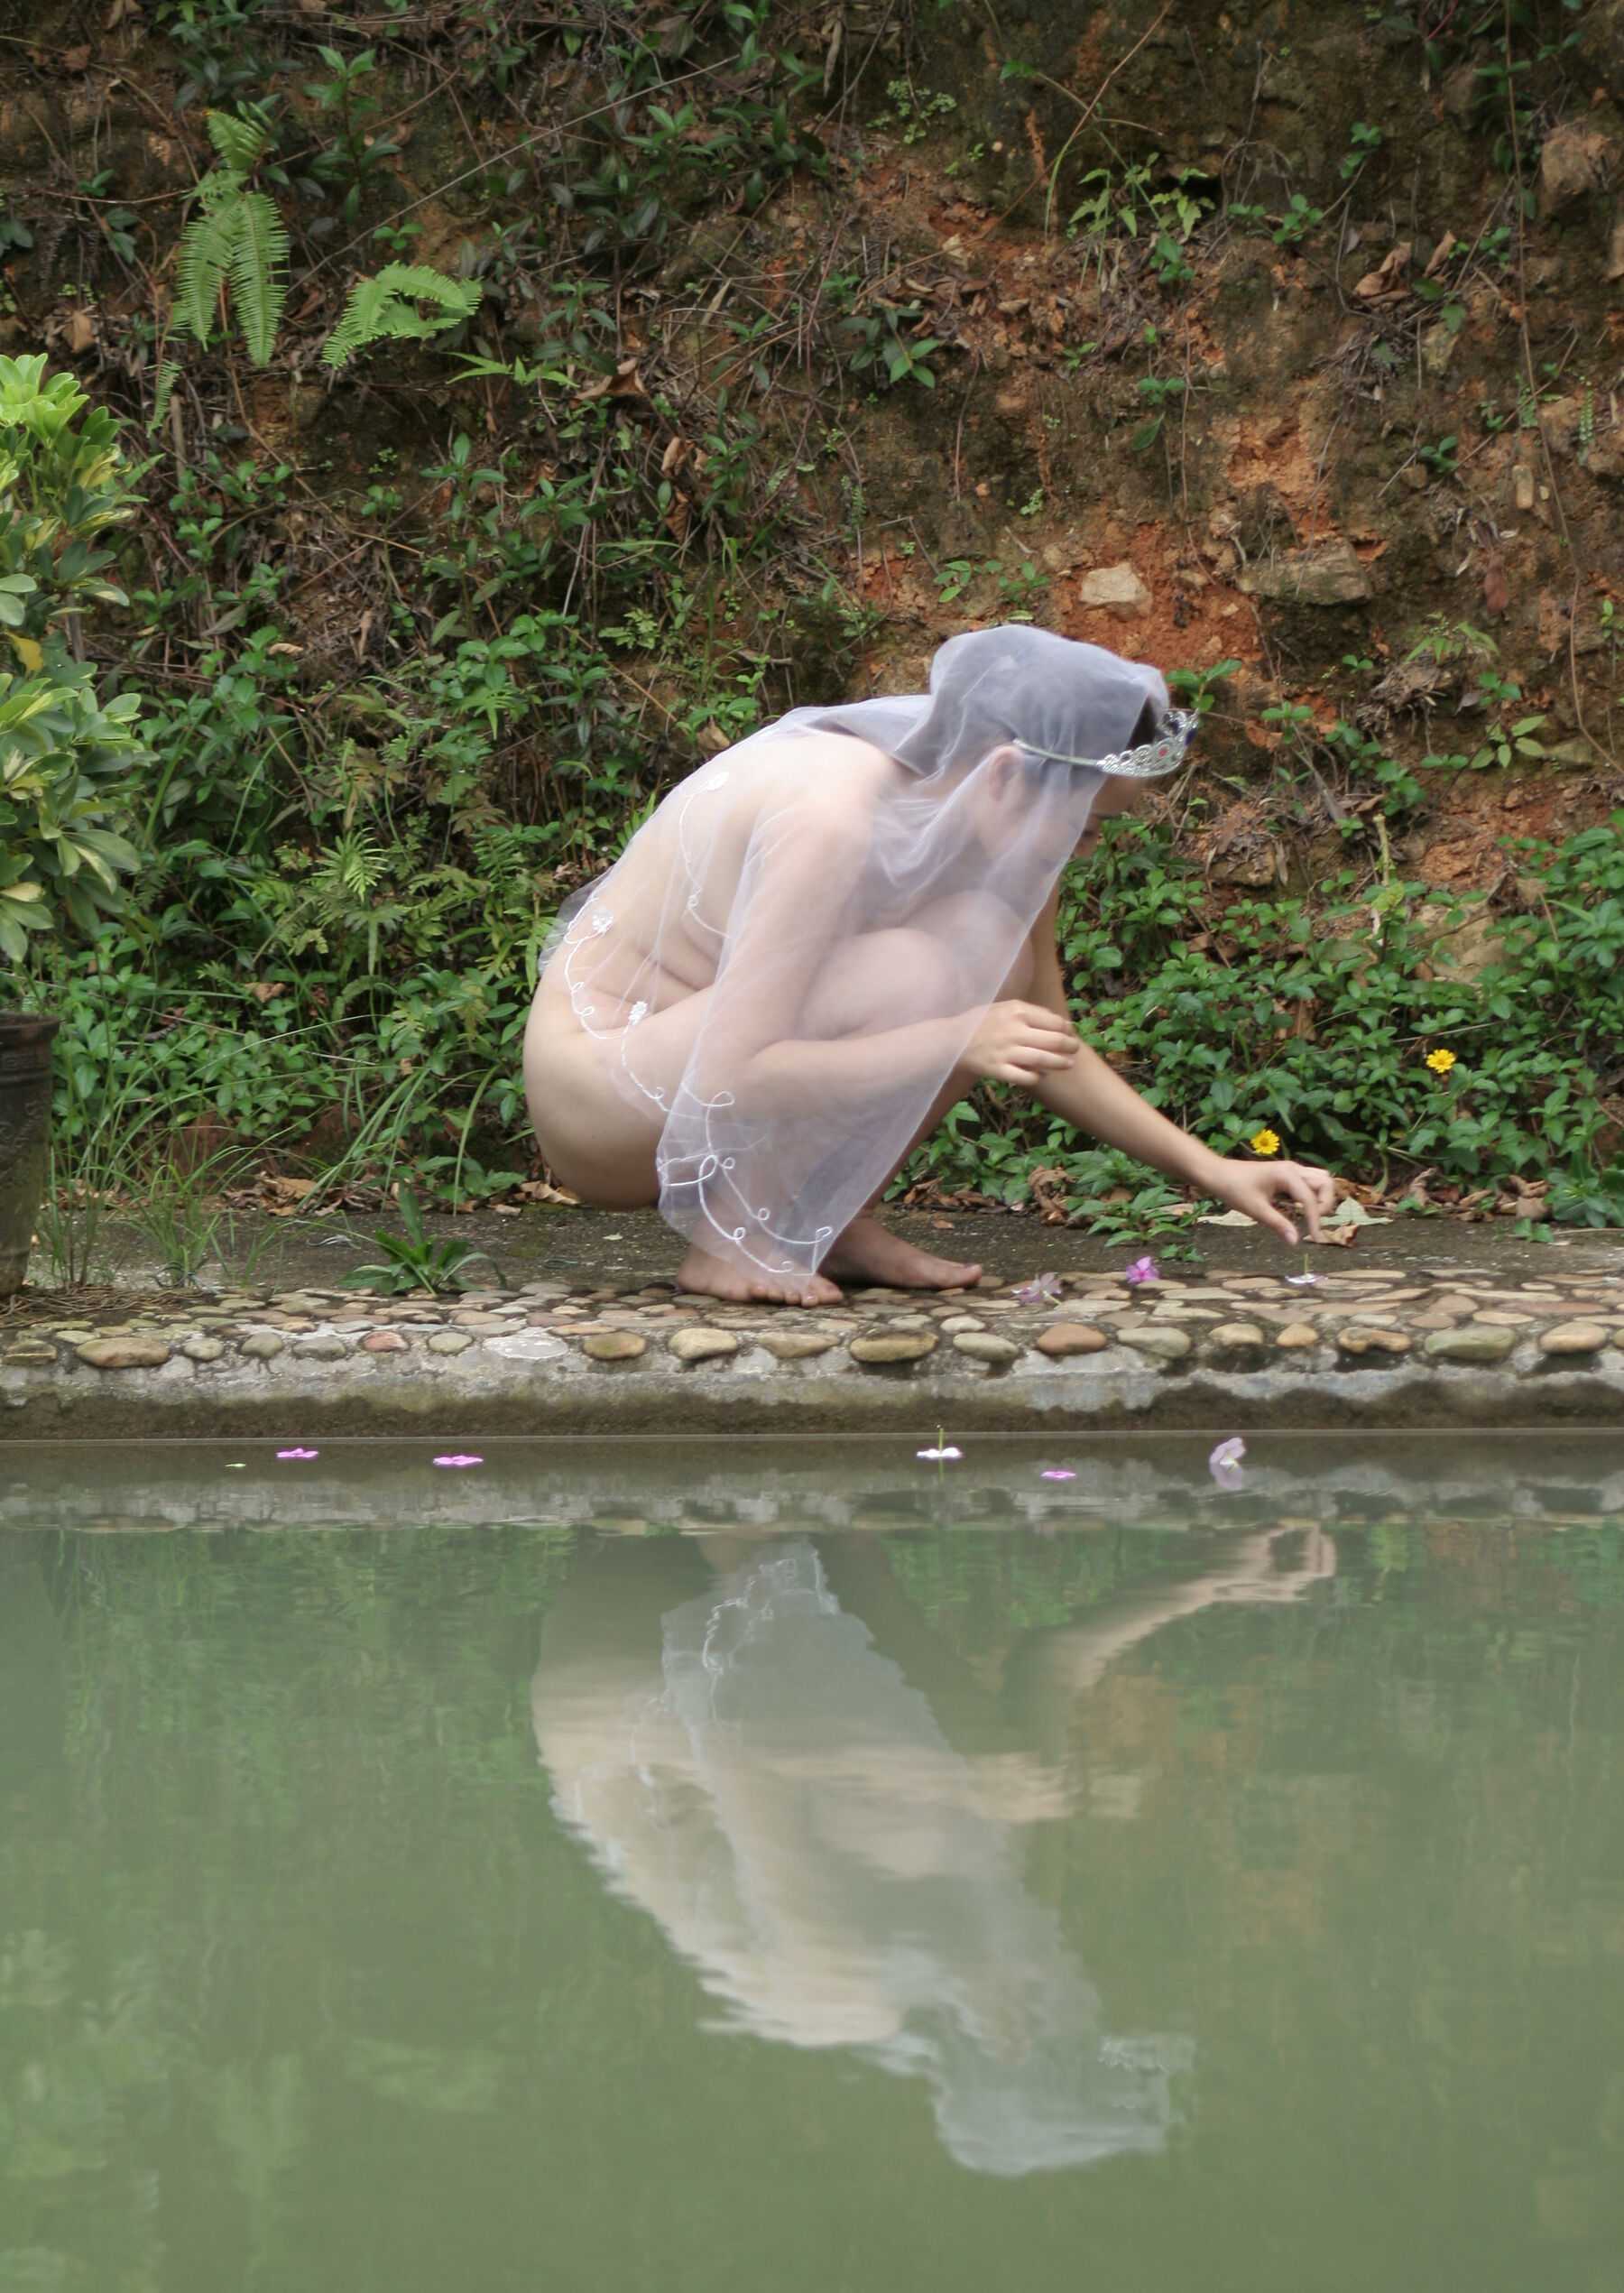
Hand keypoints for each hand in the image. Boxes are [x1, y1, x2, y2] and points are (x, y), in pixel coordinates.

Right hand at [965, 1000, 1078, 1087]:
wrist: (952, 1039)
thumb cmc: (981, 1021)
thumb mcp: (1004, 1007)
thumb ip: (1029, 1012)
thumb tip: (1058, 1022)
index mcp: (1017, 1011)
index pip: (1054, 1021)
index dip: (1067, 1029)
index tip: (1070, 1033)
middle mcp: (1014, 1030)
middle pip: (1054, 1040)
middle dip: (1070, 1046)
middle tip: (1075, 1049)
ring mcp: (1007, 1052)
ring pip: (1044, 1060)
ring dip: (1061, 1063)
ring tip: (1069, 1064)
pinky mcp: (999, 1070)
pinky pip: (1027, 1077)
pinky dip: (1038, 1077)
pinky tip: (1041, 1075)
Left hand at [1206, 1156, 1336, 1245]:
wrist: (1218, 1173)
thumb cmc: (1233, 1189)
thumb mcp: (1255, 1209)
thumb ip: (1277, 1224)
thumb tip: (1295, 1242)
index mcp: (1287, 1175)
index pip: (1310, 1199)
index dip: (1315, 1220)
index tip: (1315, 1240)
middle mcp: (1294, 1169)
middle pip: (1325, 1183)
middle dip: (1325, 1204)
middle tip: (1314, 1223)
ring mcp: (1292, 1170)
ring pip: (1321, 1180)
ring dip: (1322, 1198)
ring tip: (1312, 1217)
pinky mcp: (1287, 1174)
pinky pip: (1310, 1182)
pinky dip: (1313, 1194)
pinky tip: (1303, 1210)